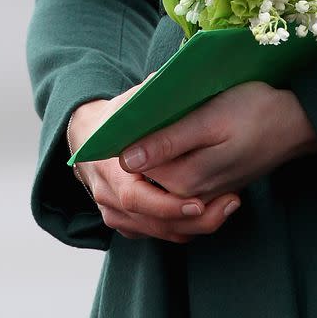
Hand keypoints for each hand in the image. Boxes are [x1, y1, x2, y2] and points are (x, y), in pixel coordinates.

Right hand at [67, 84, 240, 245]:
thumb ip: (147, 98)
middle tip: (227, 206)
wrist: (88, 140)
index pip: (135, 198)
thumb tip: (167, 82)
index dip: (168, 204)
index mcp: (108, 169)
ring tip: (228, 208)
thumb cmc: (116, 118)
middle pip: (152, 222)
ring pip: (158, 233)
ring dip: (194, 226)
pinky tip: (211, 212)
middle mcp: (108, 197)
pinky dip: (184, 228)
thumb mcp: (129, 104)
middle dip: (191, 220)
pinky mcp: (127, 223)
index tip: (199, 202)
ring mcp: (115, 214)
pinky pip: (158, 234)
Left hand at [117, 81, 316, 201]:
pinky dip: (175, 158)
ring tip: (177, 117)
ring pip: (163, 175)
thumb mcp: (210, 118)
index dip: (130, 135)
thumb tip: (126, 160)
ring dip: (160, 150)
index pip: (134, 166)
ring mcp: (204, 193)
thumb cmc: (254, 111)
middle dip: (144, 142)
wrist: (296, 123)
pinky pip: (180, 178)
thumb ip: (169, 142)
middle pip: (146, 173)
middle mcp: (191, 194)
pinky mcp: (214, 186)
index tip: (143, 107)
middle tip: (162, 107)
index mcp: (185, 179)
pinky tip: (188, 132)